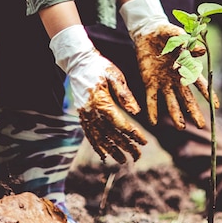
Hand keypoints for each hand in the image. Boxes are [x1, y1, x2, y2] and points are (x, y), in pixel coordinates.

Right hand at [50, 25, 146, 162]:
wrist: (77, 62)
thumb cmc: (99, 66)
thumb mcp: (115, 76)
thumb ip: (125, 95)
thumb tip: (136, 113)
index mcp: (101, 102)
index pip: (120, 124)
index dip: (133, 135)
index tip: (144, 142)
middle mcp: (91, 112)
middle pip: (110, 134)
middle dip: (125, 146)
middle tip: (138, 156)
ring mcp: (85, 115)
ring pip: (99, 138)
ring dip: (111, 150)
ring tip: (123, 160)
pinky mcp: (82, 114)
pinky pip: (89, 134)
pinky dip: (96, 145)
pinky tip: (104, 154)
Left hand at [119, 0, 211, 128]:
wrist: (148, 32)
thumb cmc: (167, 33)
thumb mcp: (177, 35)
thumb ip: (187, 44)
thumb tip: (202, 51)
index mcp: (186, 68)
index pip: (199, 84)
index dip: (207, 94)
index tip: (216, 107)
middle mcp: (177, 79)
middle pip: (187, 98)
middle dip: (194, 112)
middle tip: (201, 125)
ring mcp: (163, 82)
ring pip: (171, 102)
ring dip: (176, 115)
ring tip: (180, 128)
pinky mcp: (149, 82)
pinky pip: (151, 98)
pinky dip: (152, 110)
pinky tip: (153, 122)